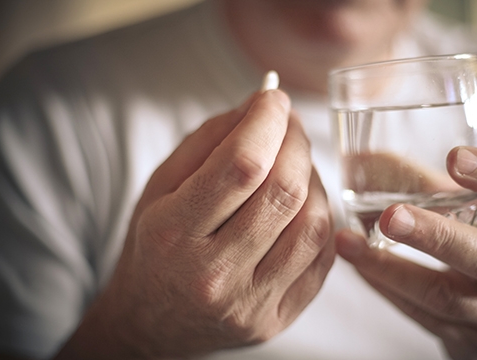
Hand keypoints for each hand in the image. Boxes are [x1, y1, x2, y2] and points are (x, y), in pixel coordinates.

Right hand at [57, 90, 334, 358]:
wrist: (153, 322)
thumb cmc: (156, 247)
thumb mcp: (161, 187)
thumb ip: (209, 140)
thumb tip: (262, 103)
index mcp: (173, 236)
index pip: (240, 167)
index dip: (267, 122)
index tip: (274, 98)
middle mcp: (214, 276)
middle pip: (284, 192)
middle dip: (296, 143)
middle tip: (288, 126)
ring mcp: (251, 304)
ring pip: (314, 223)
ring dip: (313, 179)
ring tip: (293, 167)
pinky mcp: (278, 319)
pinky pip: (323, 256)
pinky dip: (320, 217)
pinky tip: (301, 205)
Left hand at [336, 147, 476, 358]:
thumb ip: (440, 189)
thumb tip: (363, 161)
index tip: (456, 157)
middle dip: (436, 236)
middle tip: (392, 216)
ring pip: (444, 297)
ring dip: (391, 268)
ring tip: (350, 243)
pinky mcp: (467, 339)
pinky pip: (421, 314)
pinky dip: (386, 286)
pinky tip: (359, 264)